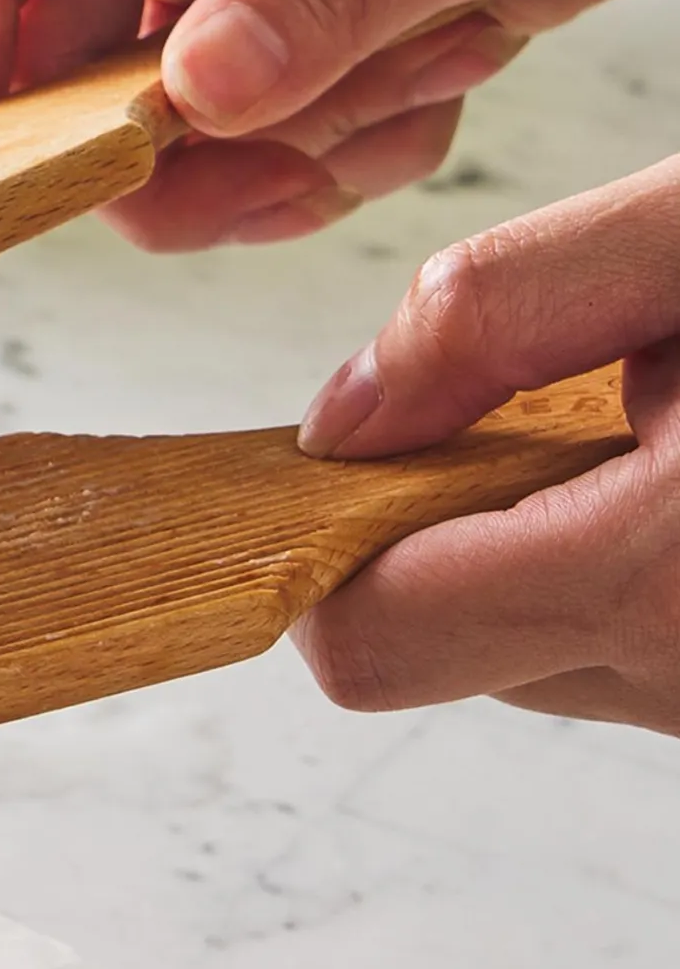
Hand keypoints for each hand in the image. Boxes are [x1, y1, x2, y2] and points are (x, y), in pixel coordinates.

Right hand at [0, 0, 679, 282]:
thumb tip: (190, 94)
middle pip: (65, 73)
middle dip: (178, 158)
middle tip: (296, 169)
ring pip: (159, 131)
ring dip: (285, 152)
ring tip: (420, 72)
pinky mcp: (257, 0)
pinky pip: (242, 139)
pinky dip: (336, 149)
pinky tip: (430, 74)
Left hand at [290, 153, 679, 734]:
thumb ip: (497, 315)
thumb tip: (340, 422)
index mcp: (664, 582)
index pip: (369, 643)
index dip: (323, 543)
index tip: (374, 445)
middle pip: (439, 649)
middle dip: (450, 523)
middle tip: (569, 397)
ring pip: (535, 653)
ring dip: (549, 542)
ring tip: (671, 426)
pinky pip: (630, 653)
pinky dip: (626, 570)